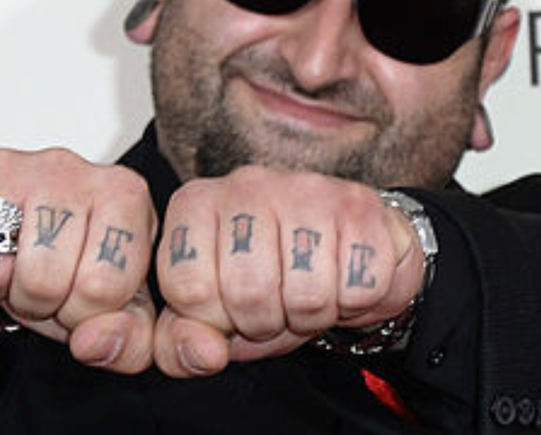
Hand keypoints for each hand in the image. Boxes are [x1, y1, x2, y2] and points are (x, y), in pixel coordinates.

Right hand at [0, 146, 157, 373]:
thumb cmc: (56, 260)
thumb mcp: (108, 303)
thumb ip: (129, 335)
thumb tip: (98, 342)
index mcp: (123, 195)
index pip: (107, 287)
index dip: (81, 314)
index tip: (75, 295)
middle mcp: (69, 168)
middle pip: (46, 283)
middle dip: (34, 304)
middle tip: (30, 279)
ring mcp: (6, 164)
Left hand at [151, 166, 425, 376]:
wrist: (343, 250)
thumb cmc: (268, 280)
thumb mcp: (213, 315)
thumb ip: (182, 342)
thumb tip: (204, 355)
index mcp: (196, 205)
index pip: (187, 286)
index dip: (214, 320)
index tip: (229, 309)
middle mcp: (246, 185)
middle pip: (248, 291)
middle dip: (266, 322)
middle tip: (276, 307)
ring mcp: (305, 189)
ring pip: (307, 295)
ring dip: (313, 316)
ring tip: (309, 294)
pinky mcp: (359, 205)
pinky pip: (358, 288)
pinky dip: (355, 303)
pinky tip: (342, 280)